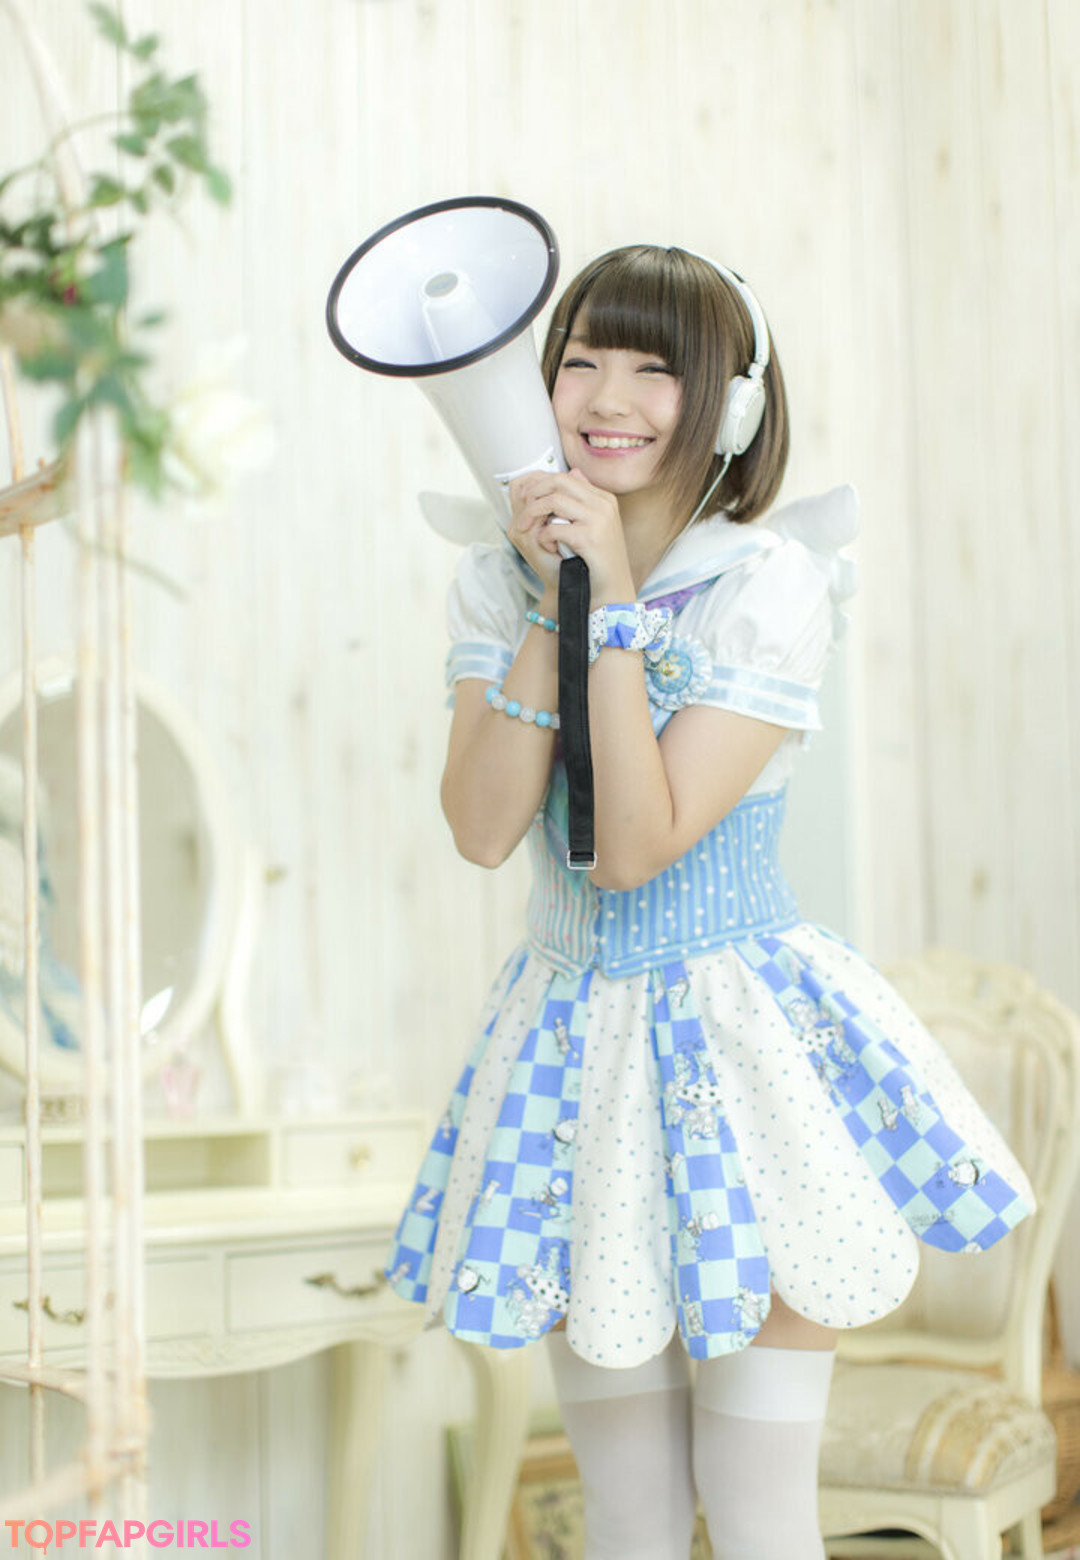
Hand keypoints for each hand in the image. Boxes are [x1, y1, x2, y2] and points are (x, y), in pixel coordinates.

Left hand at [508, 469, 635, 602]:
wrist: (613, 592)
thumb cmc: (599, 562)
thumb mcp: (594, 525)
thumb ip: (583, 499)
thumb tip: (573, 472)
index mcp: (604, 498)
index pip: (565, 477)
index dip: (540, 485)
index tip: (525, 499)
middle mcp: (603, 504)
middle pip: (558, 482)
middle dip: (533, 493)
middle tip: (521, 511)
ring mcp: (598, 519)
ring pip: (553, 501)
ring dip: (533, 514)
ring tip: (526, 529)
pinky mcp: (590, 538)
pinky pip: (554, 528)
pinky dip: (544, 537)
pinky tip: (548, 548)